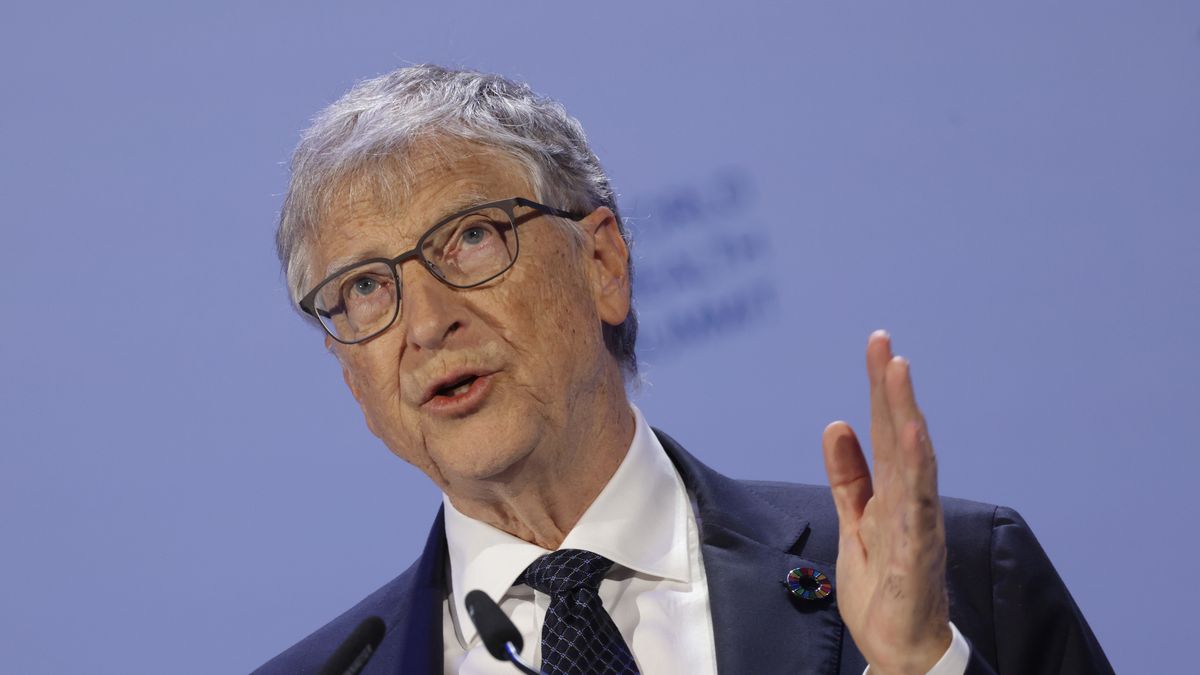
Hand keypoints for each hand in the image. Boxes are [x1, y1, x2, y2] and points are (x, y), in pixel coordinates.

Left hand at [821, 331, 950, 674]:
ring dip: (906, 415)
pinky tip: (915, 437)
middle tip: (883, 342)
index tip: (877, 345)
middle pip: (901, 435)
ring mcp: (918, 524)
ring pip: (914, 460)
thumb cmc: (884, 590)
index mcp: (892, 493)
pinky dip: (918, 469)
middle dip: (891, 388)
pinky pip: (918, 506)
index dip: (880, 389)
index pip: (886, 431)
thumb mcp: (854, 523)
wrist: (900, 649)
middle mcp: (910, 500)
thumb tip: (837, 426)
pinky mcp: (917, 552)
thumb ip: (849, 477)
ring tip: (898, 373)